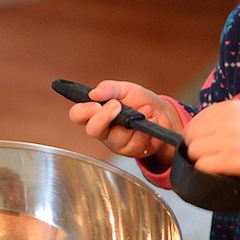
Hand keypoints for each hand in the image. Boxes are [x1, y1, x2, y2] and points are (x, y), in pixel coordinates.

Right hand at [68, 80, 182, 167]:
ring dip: (134, 121)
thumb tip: (94, 93)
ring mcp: (116, 143)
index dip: (83, 111)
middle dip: (105, 117)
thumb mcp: (125, 89)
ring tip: (145, 111)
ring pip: (118, 138)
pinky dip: (147, 129)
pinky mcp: (131, 151)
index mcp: (96, 113)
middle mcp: (103, 130)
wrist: (161, 114)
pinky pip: (136, 143)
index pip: (77, 115)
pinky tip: (150, 121)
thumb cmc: (139, 101)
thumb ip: (109, 89)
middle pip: (93, 130)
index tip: (96, 104)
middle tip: (117, 106)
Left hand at [183, 100, 239, 178]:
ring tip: (215, 162)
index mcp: (229, 107)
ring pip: (194, 151)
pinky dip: (205, 170)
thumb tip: (202, 128)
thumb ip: (225, 116)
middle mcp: (225, 121)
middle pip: (192, 135)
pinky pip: (202, 165)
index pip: (197, 119)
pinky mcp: (229, 160)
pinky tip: (217, 170)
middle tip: (208, 154)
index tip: (204, 141)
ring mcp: (226, 141)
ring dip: (200, 159)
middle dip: (196, 146)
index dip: (197, 133)